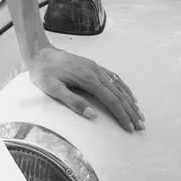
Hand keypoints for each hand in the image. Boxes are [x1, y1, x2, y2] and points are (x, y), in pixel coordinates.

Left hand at [26, 41, 143, 131]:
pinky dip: (124, 88)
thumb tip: (93, 115)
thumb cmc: (43, 72)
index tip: (130, 127)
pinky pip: (114, 77)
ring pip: (118, 86)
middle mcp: (95, 72)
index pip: (111, 100)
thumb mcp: (52, 89)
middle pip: (119, 94)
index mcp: (87, 79)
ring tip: (139, 114)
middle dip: (130, 111)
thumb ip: (73, 101)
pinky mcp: (93, 65)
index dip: (122, 115)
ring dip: (130, 101)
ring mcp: (95, 67)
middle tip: (140, 126)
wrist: (39, 53)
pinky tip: (129, 96)